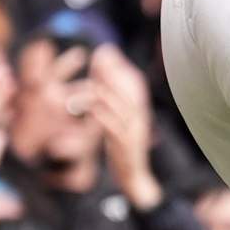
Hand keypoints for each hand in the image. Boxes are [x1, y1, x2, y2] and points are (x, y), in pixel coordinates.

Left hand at [84, 45, 159, 208]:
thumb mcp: (119, 124)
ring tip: (90, 81)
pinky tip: (92, 108)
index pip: (132, 81)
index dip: (119, 64)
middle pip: (127, 88)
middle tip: (97, 56)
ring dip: (105, 92)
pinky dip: (103, 116)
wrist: (135, 178)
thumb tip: (101, 84)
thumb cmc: (124, 149)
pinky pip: (113, 128)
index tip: (104, 50)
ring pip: (120, 106)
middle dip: (112, 71)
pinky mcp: (125, 146)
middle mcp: (139, 117)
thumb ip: (112, 105)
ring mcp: (133, 131)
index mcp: (139, 110)